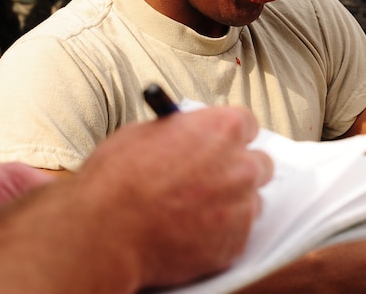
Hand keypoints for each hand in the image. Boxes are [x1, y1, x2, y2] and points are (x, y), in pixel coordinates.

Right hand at [71, 106, 273, 288]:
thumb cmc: (117, 180)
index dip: (231, 134)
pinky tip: (188, 232)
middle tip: (212, 178)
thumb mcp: (144, 133)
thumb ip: (179, 132)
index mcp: (221, 129)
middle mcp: (240, 166)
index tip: (221, 143)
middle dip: (238, 169)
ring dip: (231, 204)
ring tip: (193, 210)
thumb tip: (185, 135)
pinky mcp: (234, 243)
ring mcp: (241, 206)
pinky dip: (219, 234)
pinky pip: (237, 234)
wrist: (107, 230)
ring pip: (251, 201)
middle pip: (259, 163)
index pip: (247, 123)